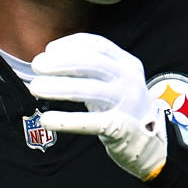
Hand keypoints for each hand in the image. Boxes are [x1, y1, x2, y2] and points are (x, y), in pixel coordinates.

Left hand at [27, 33, 169, 180]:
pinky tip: (47, 119)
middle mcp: (129, 80)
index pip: (98, 45)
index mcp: (128, 64)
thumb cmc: (123, 108)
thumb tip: (50, 60)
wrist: (152, 142)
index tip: (49, 49)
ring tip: (35, 87)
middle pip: (92, 63)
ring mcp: (127, 103)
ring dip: (58, 88)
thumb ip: (89, 70)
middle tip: (36, 65)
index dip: (71, 44)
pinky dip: (66, 120)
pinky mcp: (120, 127)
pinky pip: (90, 122)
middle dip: (61, 62)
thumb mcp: (114, 82)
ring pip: (89, 90)